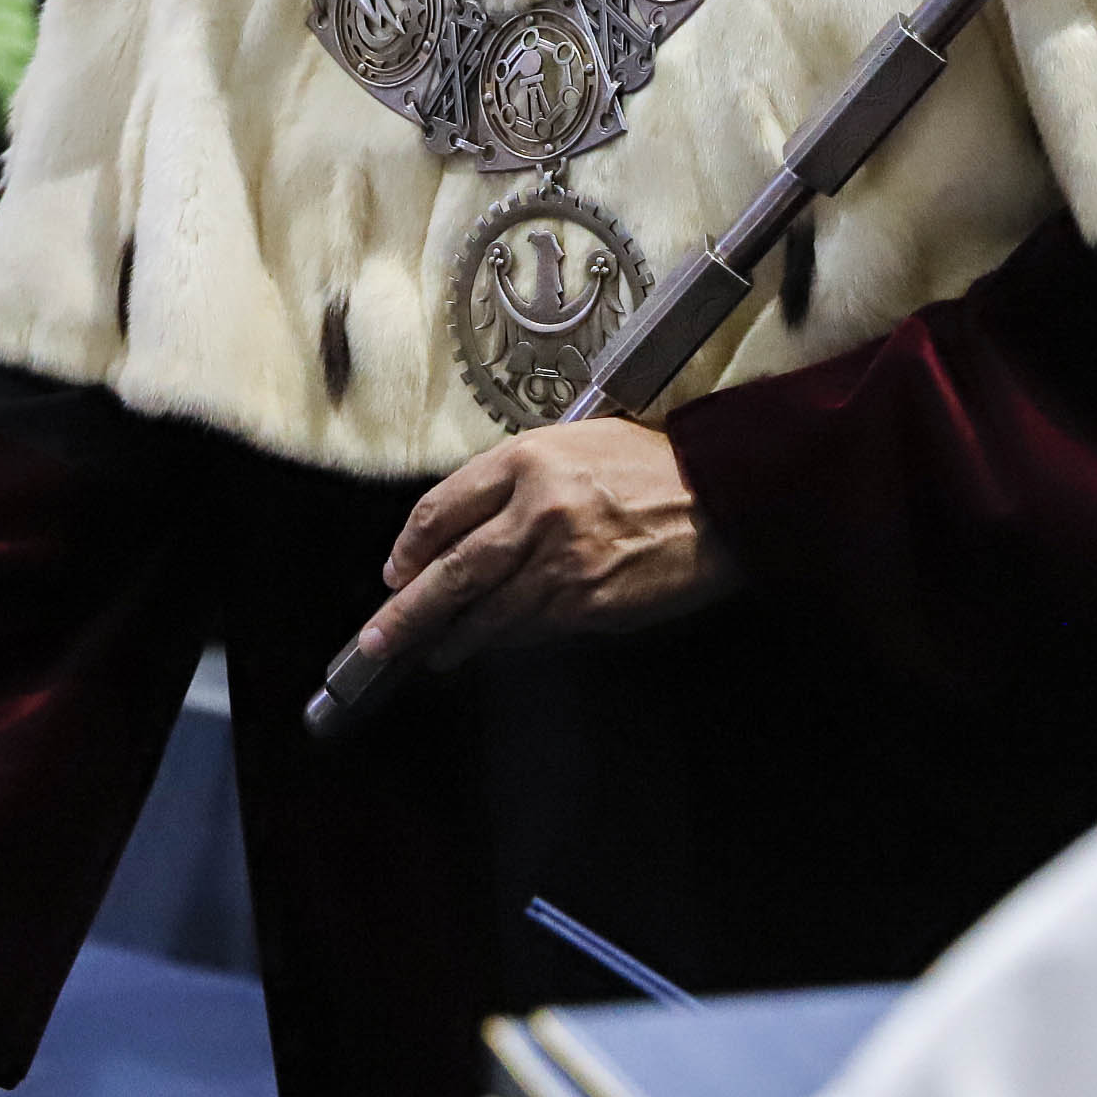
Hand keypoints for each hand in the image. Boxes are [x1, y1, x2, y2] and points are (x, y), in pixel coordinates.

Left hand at [342, 421, 729, 677]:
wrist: (718, 495)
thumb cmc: (648, 465)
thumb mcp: (571, 444)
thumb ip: (512, 480)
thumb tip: (460, 528)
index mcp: (525, 461)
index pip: (440, 509)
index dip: (408, 548)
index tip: (395, 570)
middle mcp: (536, 511)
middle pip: (450, 570)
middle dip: (407, 611)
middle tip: (378, 638)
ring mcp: (562, 563)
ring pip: (487, 612)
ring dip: (452, 638)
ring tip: (432, 652)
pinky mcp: (588, 603)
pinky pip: (530, 628)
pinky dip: (504, 639)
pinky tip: (490, 644)